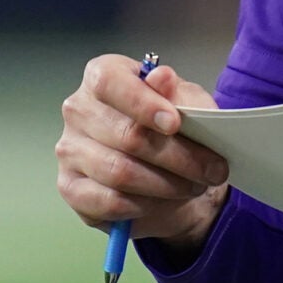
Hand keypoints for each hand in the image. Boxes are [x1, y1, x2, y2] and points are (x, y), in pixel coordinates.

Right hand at [56, 55, 230, 257]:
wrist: (165, 171)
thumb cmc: (172, 128)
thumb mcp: (188, 105)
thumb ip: (177, 93)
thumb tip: (162, 77)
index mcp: (102, 77)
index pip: (109, 83)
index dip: (143, 104)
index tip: (175, 123)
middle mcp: (78, 110)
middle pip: (126, 135)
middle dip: (178, 157)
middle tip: (213, 169)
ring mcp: (69, 150)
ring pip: (120, 172)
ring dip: (167, 185)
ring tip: (194, 186)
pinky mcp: (71, 187)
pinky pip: (108, 201)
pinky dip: (142, 206)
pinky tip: (160, 201)